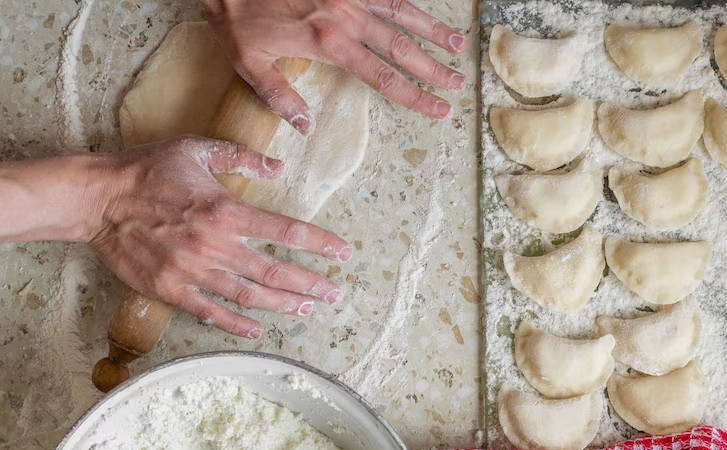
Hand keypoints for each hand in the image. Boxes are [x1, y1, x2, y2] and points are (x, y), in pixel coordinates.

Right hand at [91, 136, 351, 338]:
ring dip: (282, 306)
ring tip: (306, 309)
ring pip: (248, 297)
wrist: (97, 198)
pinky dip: (236, 324)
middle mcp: (215, 246)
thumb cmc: (147, 170)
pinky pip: (210, 313)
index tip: (343, 253)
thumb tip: (277, 167)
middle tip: (333, 293)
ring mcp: (192, 272)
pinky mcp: (171, 289)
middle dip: (310, 284)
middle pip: (274, 273)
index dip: (320, 244)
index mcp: (225, 211)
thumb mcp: (197, 149)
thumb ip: (241, 158)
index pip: (286, 232)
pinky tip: (258, 329)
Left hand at [201, 0, 467, 133]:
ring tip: (457, 46)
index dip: (414, 95)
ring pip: (401, 10)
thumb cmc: (235, 15)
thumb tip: (306, 127)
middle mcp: (346, 15)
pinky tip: (422, 12)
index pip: (383, 76)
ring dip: (432, 28)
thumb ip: (279, 96)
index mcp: (328, 42)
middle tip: (457, 83)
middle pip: (402, 45)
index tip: (439, 108)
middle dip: (432, 67)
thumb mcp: (248, 62)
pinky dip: (407, 3)